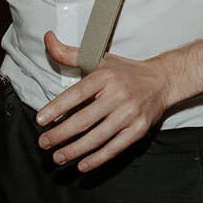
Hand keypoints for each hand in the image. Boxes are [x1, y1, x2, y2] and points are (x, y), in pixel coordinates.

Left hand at [35, 32, 174, 172]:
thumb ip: (69, 53)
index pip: (76, 94)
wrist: (162, 80)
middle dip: (60, 134)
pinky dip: (97, 159)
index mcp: (105, 77)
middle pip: (84, 120)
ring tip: (57, 157)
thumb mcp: (99, 58)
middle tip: (44, 143)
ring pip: (97, 137)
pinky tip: (82, 165)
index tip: (40, 120)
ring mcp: (129, 114)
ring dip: (74, 150)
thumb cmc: (125, 71)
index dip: (56, 108)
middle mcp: (118, 95)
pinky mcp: (138, 129)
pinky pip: (114, 148)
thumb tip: (47, 38)